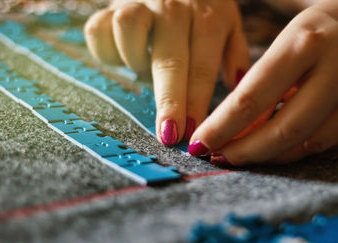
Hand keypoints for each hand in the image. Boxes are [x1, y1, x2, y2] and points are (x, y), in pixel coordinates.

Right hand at [84, 0, 249, 144]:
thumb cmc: (200, 7)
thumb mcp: (228, 22)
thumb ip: (235, 52)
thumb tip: (239, 85)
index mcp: (207, 19)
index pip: (202, 67)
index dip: (196, 103)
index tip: (194, 135)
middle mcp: (174, 9)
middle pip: (169, 59)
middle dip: (169, 100)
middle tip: (168, 134)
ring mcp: (140, 4)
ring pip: (128, 30)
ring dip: (134, 59)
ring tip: (143, 68)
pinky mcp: (111, 5)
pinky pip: (98, 29)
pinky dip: (105, 49)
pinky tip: (122, 55)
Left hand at [189, 0, 337, 164]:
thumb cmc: (318, 30)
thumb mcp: (283, 46)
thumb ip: (259, 89)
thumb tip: (233, 135)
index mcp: (305, 41)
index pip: (253, 97)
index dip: (222, 128)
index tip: (200, 145)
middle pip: (284, 130)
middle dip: (245, 152)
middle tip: (221, 158)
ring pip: (310, 144)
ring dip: (271, 156)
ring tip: (246, 153)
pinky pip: (330, 144)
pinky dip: (298, 150)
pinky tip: (279, 146)